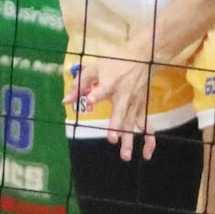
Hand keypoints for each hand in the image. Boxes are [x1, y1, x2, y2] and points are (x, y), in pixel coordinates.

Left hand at [69, 32, 157, 160]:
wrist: (142, 57)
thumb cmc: (115, 62)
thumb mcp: (94, 67)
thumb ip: (79, 84)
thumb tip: (65, 101)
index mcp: (110, 83)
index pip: (102, 90)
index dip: (96, 95)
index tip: (90, 101)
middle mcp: (123, 96)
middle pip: (120, 113)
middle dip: (117, 126)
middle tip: (113, 140)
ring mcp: (134, 104)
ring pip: (132, 124)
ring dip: (130, 141)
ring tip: (126, 156)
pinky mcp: (141, 109)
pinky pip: (147, 126)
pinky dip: (149, 140)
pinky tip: (147, 154)